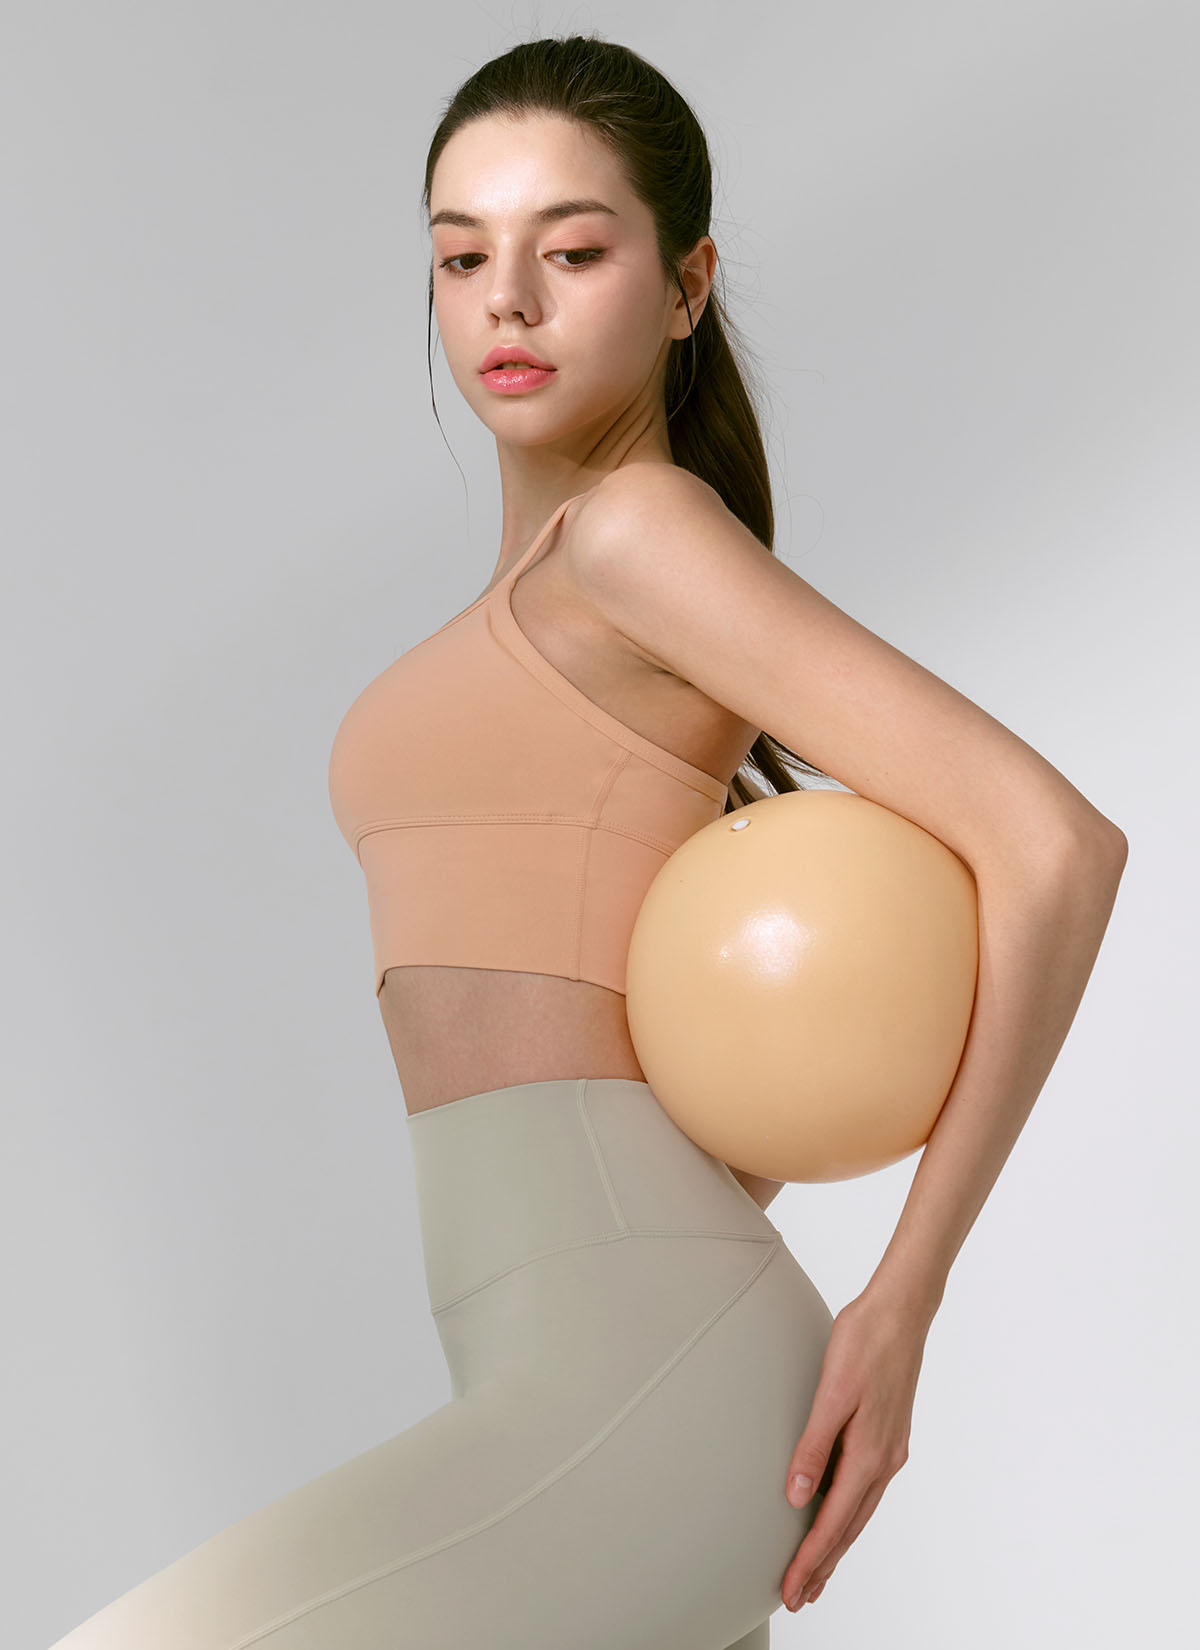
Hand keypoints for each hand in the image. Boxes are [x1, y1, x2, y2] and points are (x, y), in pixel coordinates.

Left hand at [780, 1290, 928, 1612]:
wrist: (902, 1310)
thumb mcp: (832, 1391)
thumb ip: (813, 1446)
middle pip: (850, 1527)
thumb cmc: (864, 1341)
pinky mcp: (889, 1435)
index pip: (834, 1522)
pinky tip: (840, 1516)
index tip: (791, 1590)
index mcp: (870, 1454)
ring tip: (816, 1571)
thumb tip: (796, 1497)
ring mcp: (890, 1449)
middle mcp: (884, 1460)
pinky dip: (850, 1514)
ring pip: (859, 1511)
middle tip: (799, 1597)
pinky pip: (866, 1489)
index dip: (810, 1559)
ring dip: (837, 1544)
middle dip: (824, 1564)